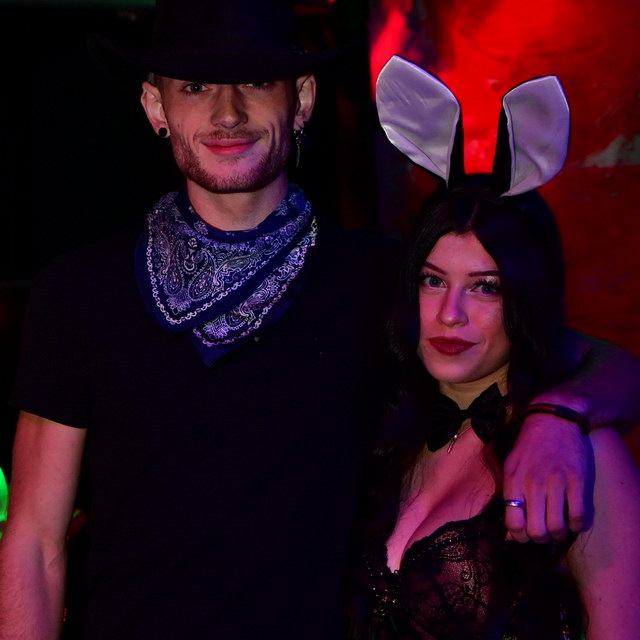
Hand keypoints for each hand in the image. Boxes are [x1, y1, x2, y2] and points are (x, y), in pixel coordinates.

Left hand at [503, 412, 588, 542]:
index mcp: (513, 481)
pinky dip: (577, 525)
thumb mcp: (511, 468)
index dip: (520, 538)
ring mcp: (556, 482)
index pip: (513, 524)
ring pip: (558, 528)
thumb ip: (510, 499)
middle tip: (543, 531)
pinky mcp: (577, 480)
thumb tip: (509, 535)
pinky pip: (578, 516)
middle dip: (540, 539)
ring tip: (558, 526)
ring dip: (559, 534)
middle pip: (537, 532)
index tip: (525, 535)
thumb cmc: (529, 448)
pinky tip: (573, 518)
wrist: (552, 420)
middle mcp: (533, 483)